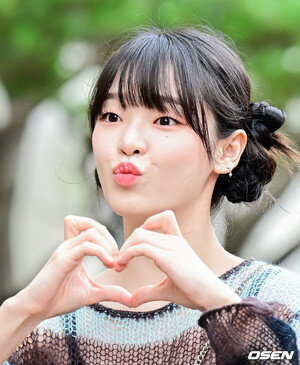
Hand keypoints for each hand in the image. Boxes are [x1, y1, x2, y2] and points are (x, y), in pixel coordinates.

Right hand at [19, 215, 132, 319]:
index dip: (108, 237)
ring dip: (108, 245)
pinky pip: (86, 245)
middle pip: (95, 225)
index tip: (115, 259)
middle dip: (111, 239)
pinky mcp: (63, 259)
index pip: (91, 226)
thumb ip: (110, 292)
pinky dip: (101, 252)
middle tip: (115, 259)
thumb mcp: (91, 293)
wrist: (36, 309)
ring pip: (92, 231)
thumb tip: (130, 299)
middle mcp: (70, 245)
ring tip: (111, 262)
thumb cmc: (59, 299)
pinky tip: (108, 264)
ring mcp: (66, 250)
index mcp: (75, 249)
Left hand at [115, 210, 240, 311]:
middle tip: (120, 262)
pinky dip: (127, 254)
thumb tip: (132, 301)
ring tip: (119, 265)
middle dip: (127, 243)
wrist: (212, 297)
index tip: (137, 245)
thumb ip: (149, 292)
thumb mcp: (167, 290)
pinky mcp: (167, 258)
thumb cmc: (194, 292)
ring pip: (139, 235)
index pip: (165, 217)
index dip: (148, 224)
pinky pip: (141, 248)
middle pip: (142, 229)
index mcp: (177, 243)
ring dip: (124, 249)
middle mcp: (174, 241)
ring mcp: (171, 247)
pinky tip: (122, 265)